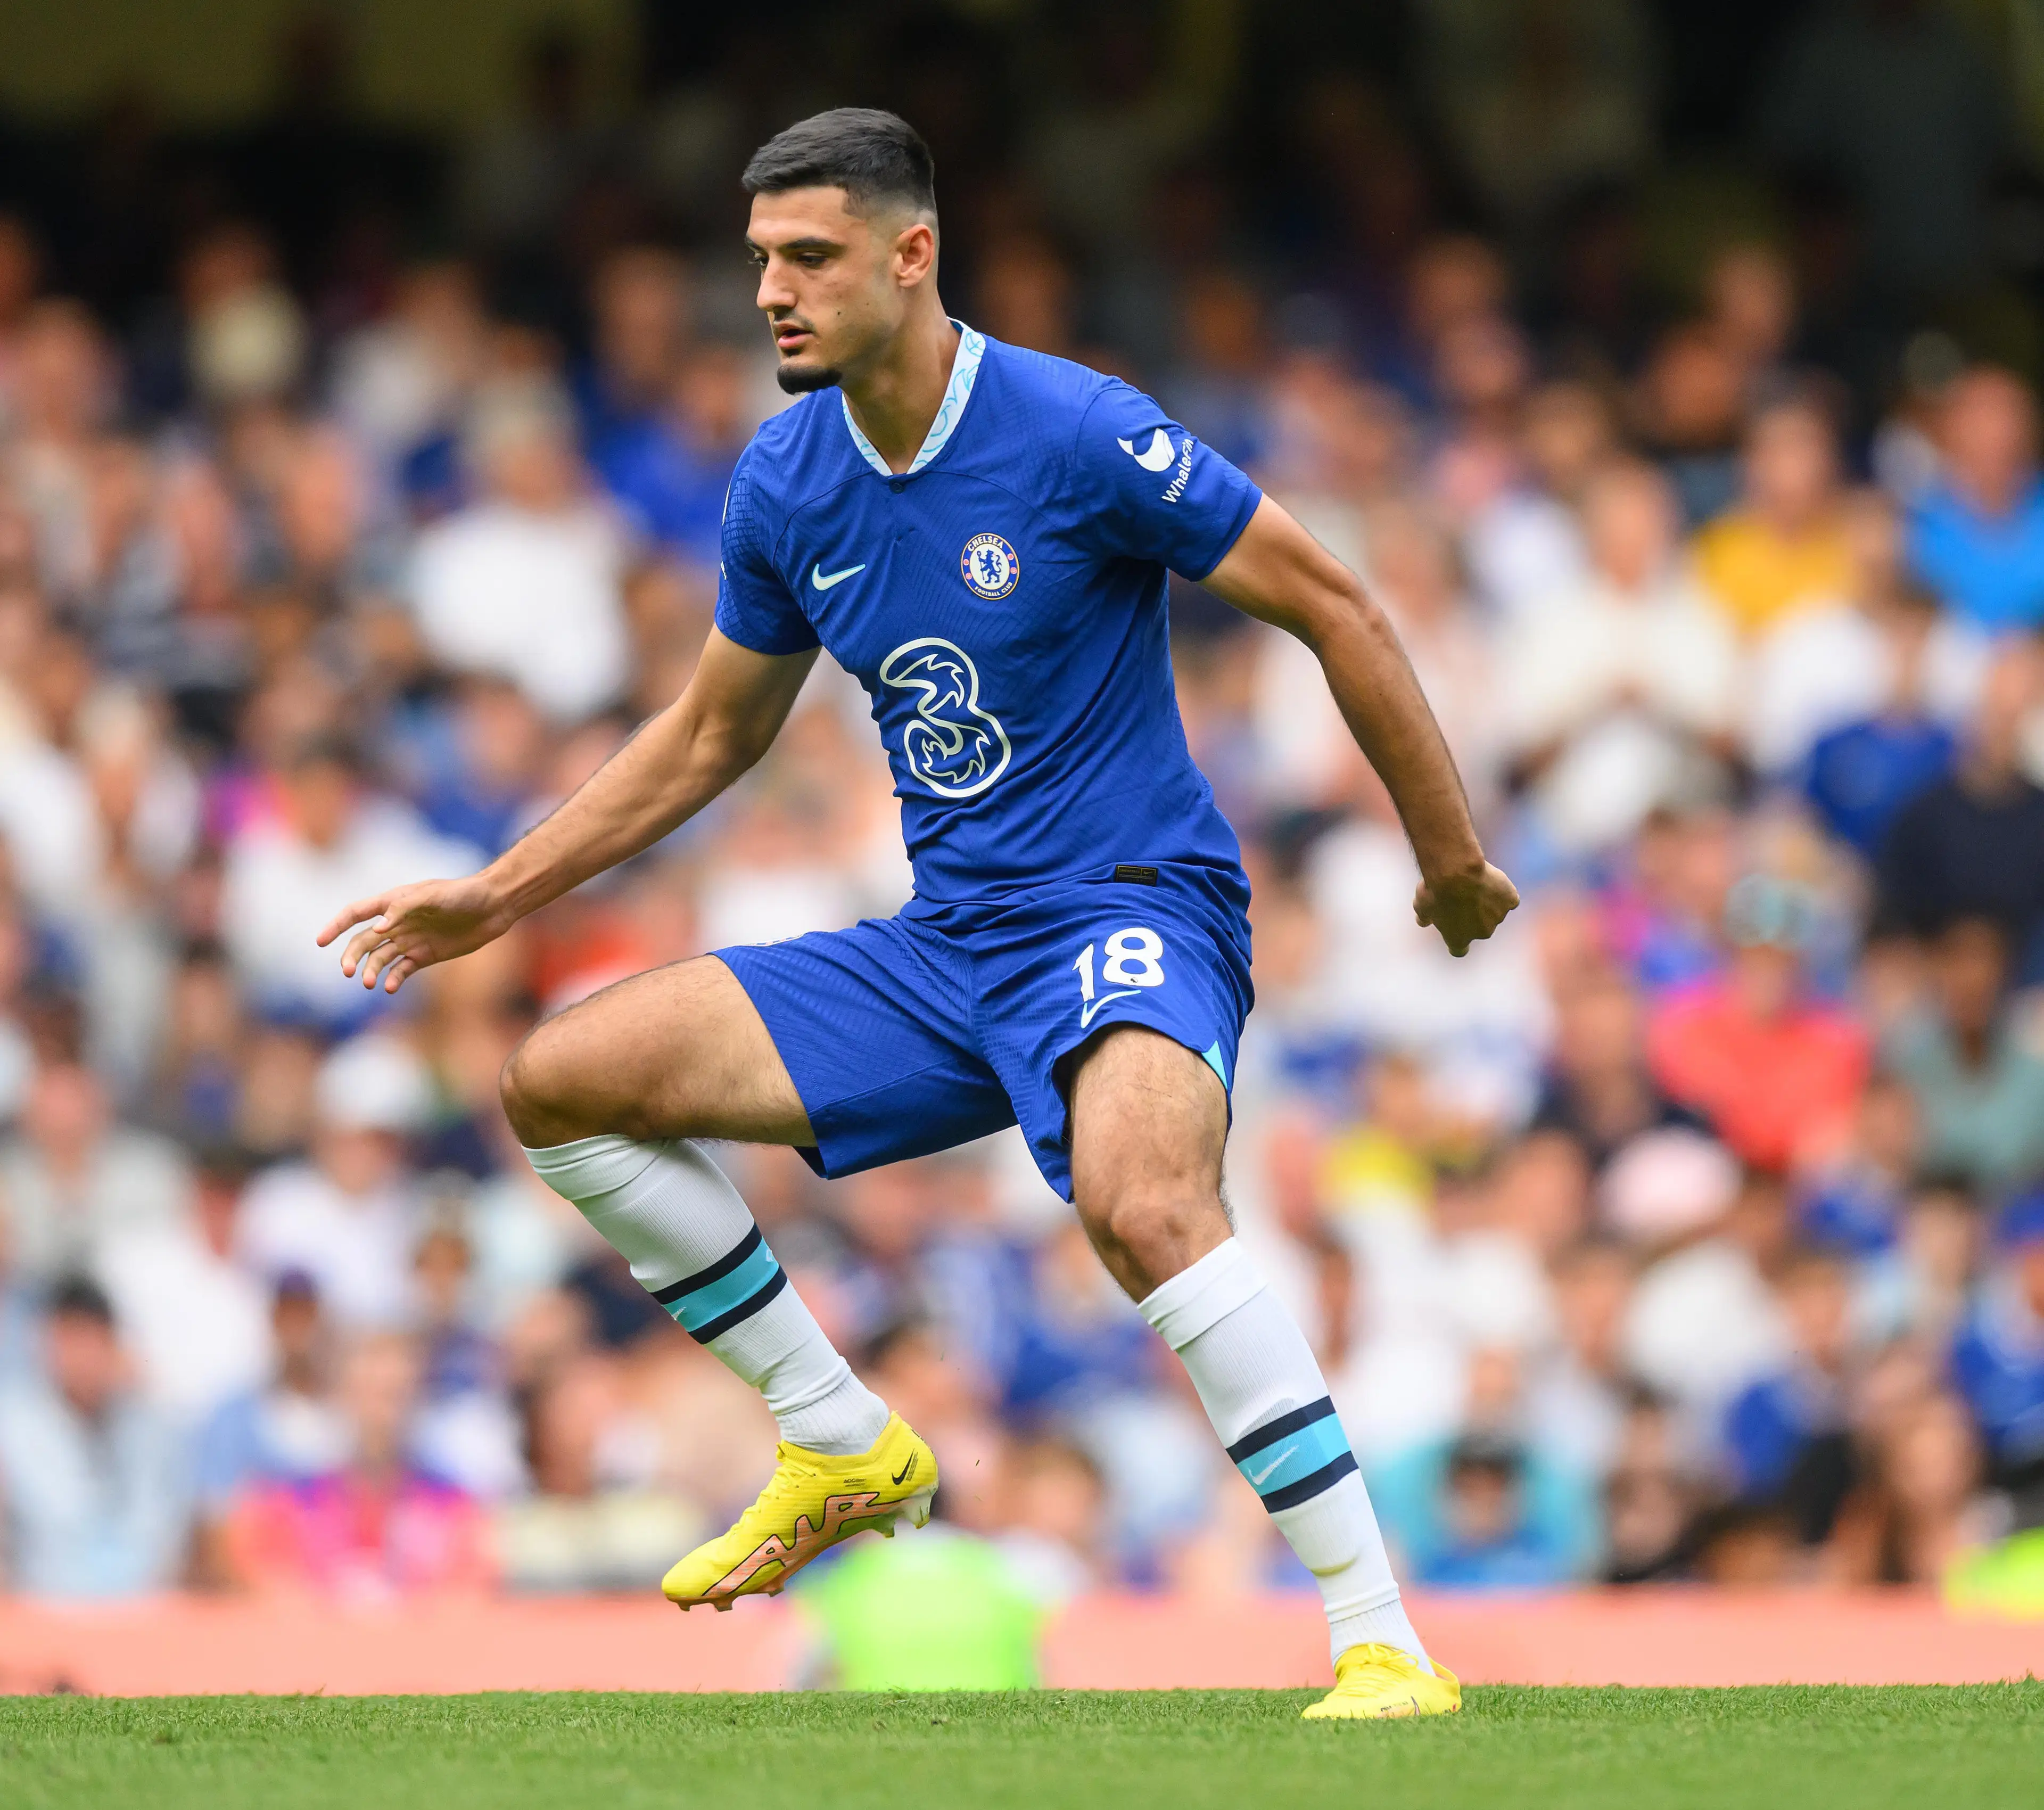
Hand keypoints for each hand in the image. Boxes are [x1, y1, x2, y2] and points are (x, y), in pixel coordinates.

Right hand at [316, 874, 510, 995]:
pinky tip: (390, 988)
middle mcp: (397, 922)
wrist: (494, 906)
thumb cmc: (463, 894)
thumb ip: (404, 908)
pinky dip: (393, 980)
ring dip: (370, 971)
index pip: (356, 913)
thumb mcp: (433, 895)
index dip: (335, 926)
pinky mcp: (425, 955)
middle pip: (362, 941)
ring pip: (379, 958)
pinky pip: (402, 970)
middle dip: (351, 956)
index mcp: (393, 902)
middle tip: (349, 972)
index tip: (319, 942)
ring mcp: (410, 940)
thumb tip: (378, 928)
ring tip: (368, 983)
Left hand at [1413, 860, 1519, 957]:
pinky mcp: (1510, 900)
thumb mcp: (1421, 905)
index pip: (1459, 949)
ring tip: (1474, 882)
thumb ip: (1424, 917)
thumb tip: (1422, 922)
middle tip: (1462, 895)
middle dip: (1473, 915)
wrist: (1456, 872)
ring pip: (1494, 911)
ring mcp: (1498, 917)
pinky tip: (1493, 881)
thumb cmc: (1435, 889)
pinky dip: (1503, 891)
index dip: (1457, 939)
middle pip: (1479, 927)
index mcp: (1458, 939)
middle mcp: (1482, 933)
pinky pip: (1509, 898)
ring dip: (1487, 901)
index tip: (1455, 930)